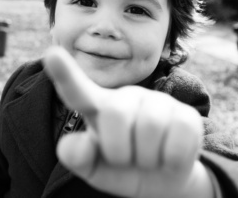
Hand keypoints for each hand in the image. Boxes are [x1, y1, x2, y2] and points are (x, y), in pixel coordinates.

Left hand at [43, 46, 213, 197]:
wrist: (163, 181)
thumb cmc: (122, 169)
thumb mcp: (94, 168)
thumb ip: (78, 157)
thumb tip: (70, 146)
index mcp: (99, 108)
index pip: (77, 90)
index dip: (64, 73)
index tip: (51, 55)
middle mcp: (127, 98)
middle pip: (116, 114)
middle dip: (119, 150)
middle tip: (126, 158)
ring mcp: (159, 104)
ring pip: (149, 126)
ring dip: (146, 158)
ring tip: (148, 157)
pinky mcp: (187, 116)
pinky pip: (177, 141)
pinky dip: (170, 160)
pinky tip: (168, 156)